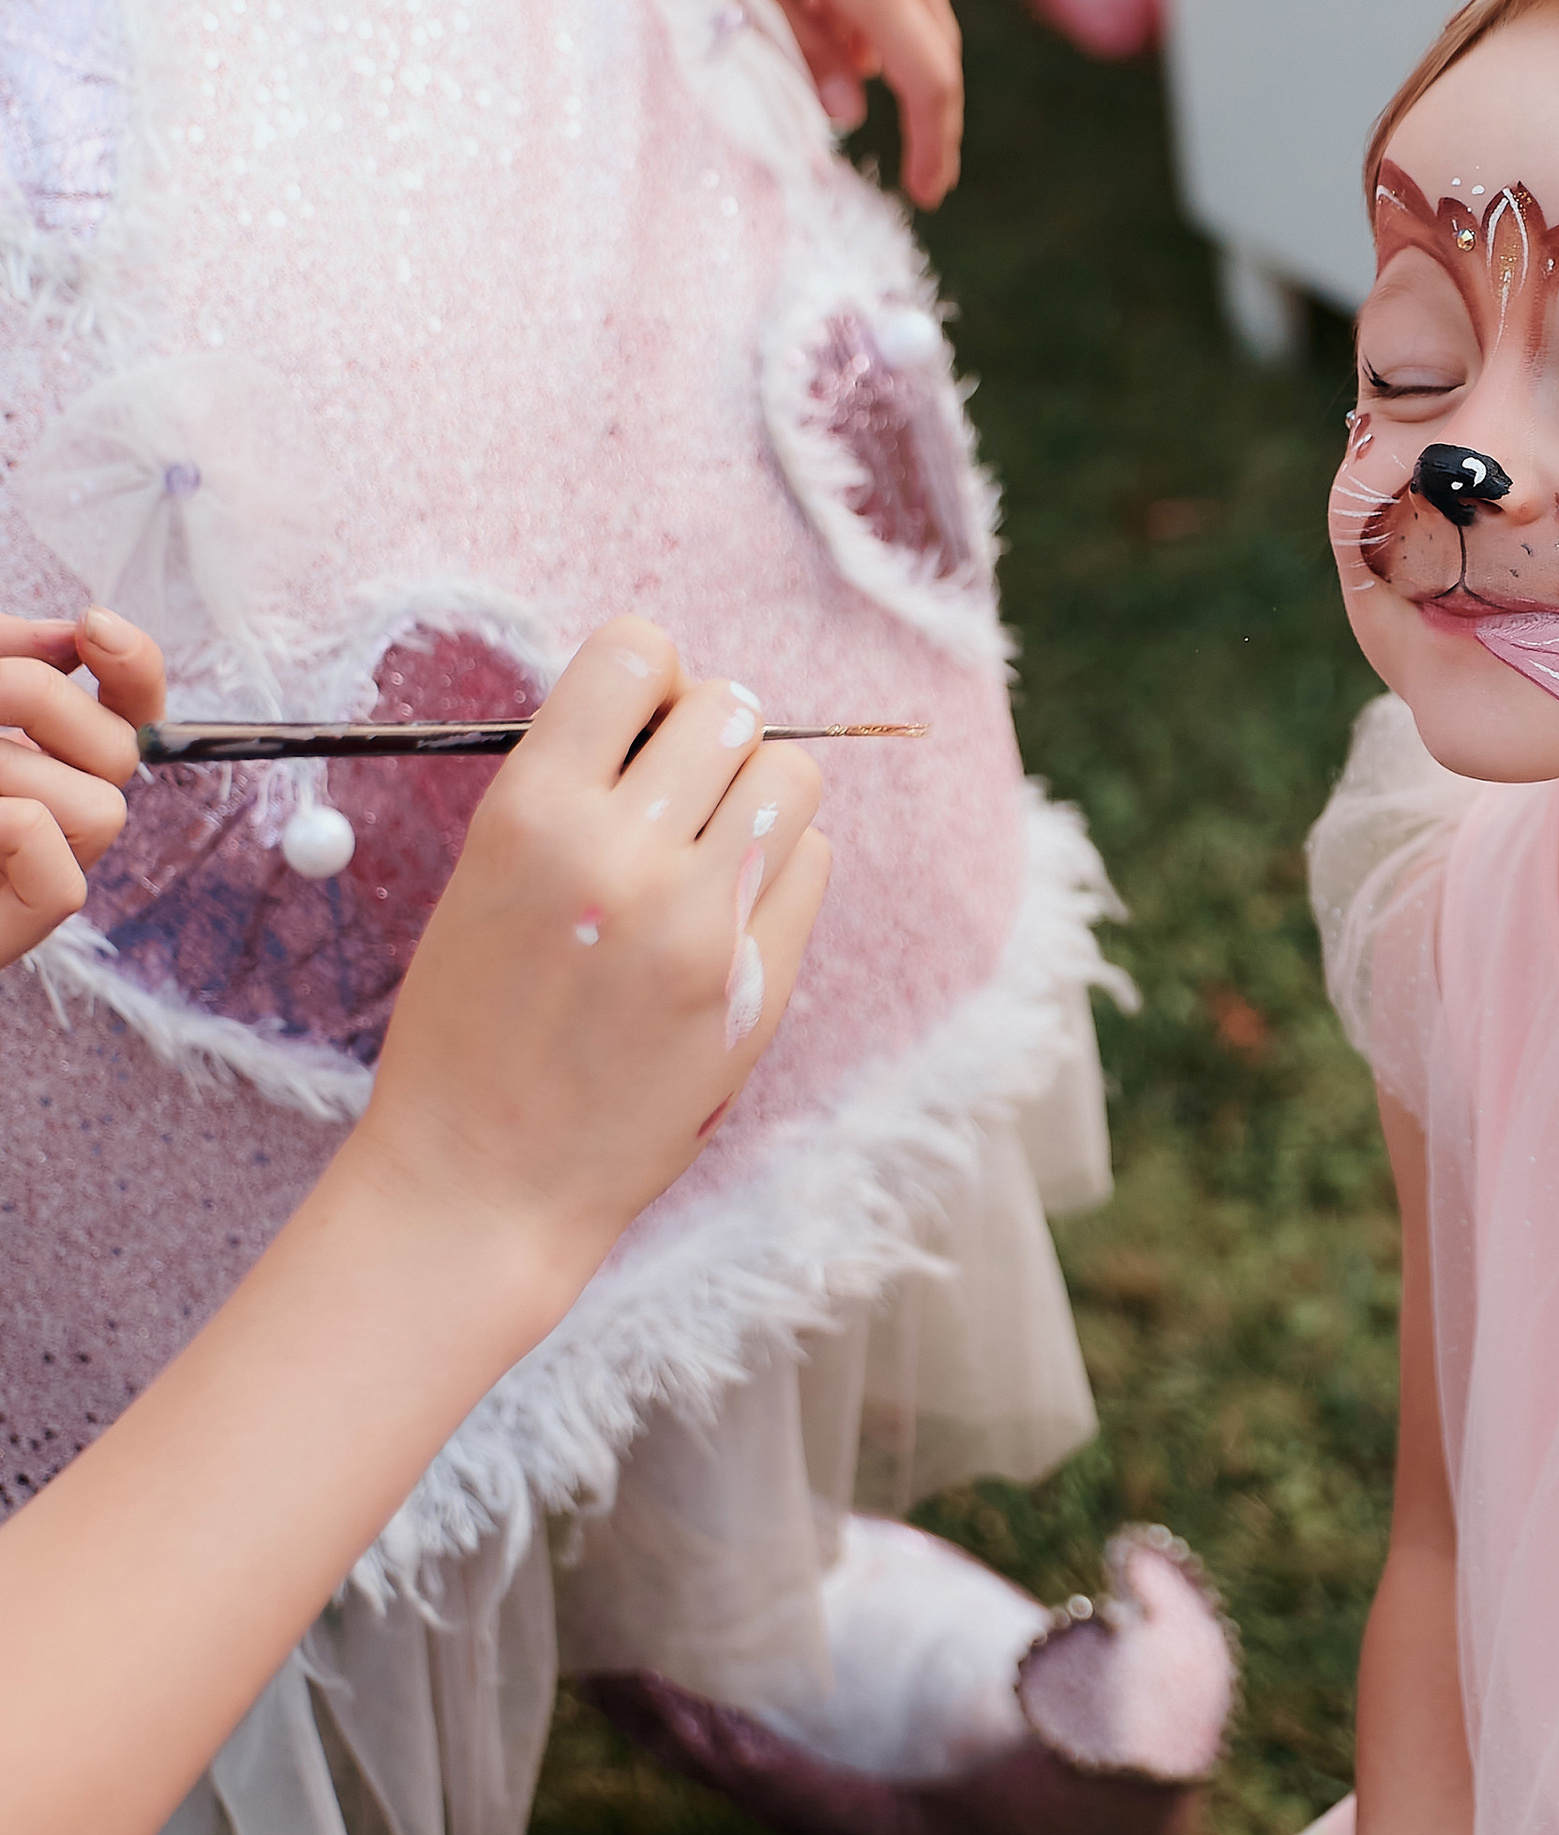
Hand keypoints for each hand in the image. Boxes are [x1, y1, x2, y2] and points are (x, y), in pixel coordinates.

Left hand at [0, 606, 165, 966]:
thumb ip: (0, 659)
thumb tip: (67, 635)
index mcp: (35, 764)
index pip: (131, 716)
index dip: (135, 669)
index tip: (91, 626)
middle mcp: (48, 818)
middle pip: (120, 752)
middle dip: (42, 701)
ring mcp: (35, 875)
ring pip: (99, 807)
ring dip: (9, 768)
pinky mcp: (18, 923)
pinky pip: (58, 866)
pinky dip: (10, 829)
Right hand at [348, 618, 828, 1299]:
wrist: (482, 1181)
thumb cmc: (470, 1025)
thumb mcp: (484, 876)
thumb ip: (572, 790)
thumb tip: (663, 712)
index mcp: (531, 812)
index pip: (632, 653)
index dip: (645, 675)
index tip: (636, 719)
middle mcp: (622, 854)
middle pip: (730, 709)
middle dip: (708, 734)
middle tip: (679, 790)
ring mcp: (701, 923)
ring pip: (789, 779)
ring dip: (756, 794)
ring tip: (709, 847)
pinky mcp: (758, 985)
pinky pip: (812, 865)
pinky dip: (780, 869)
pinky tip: (728, 911)